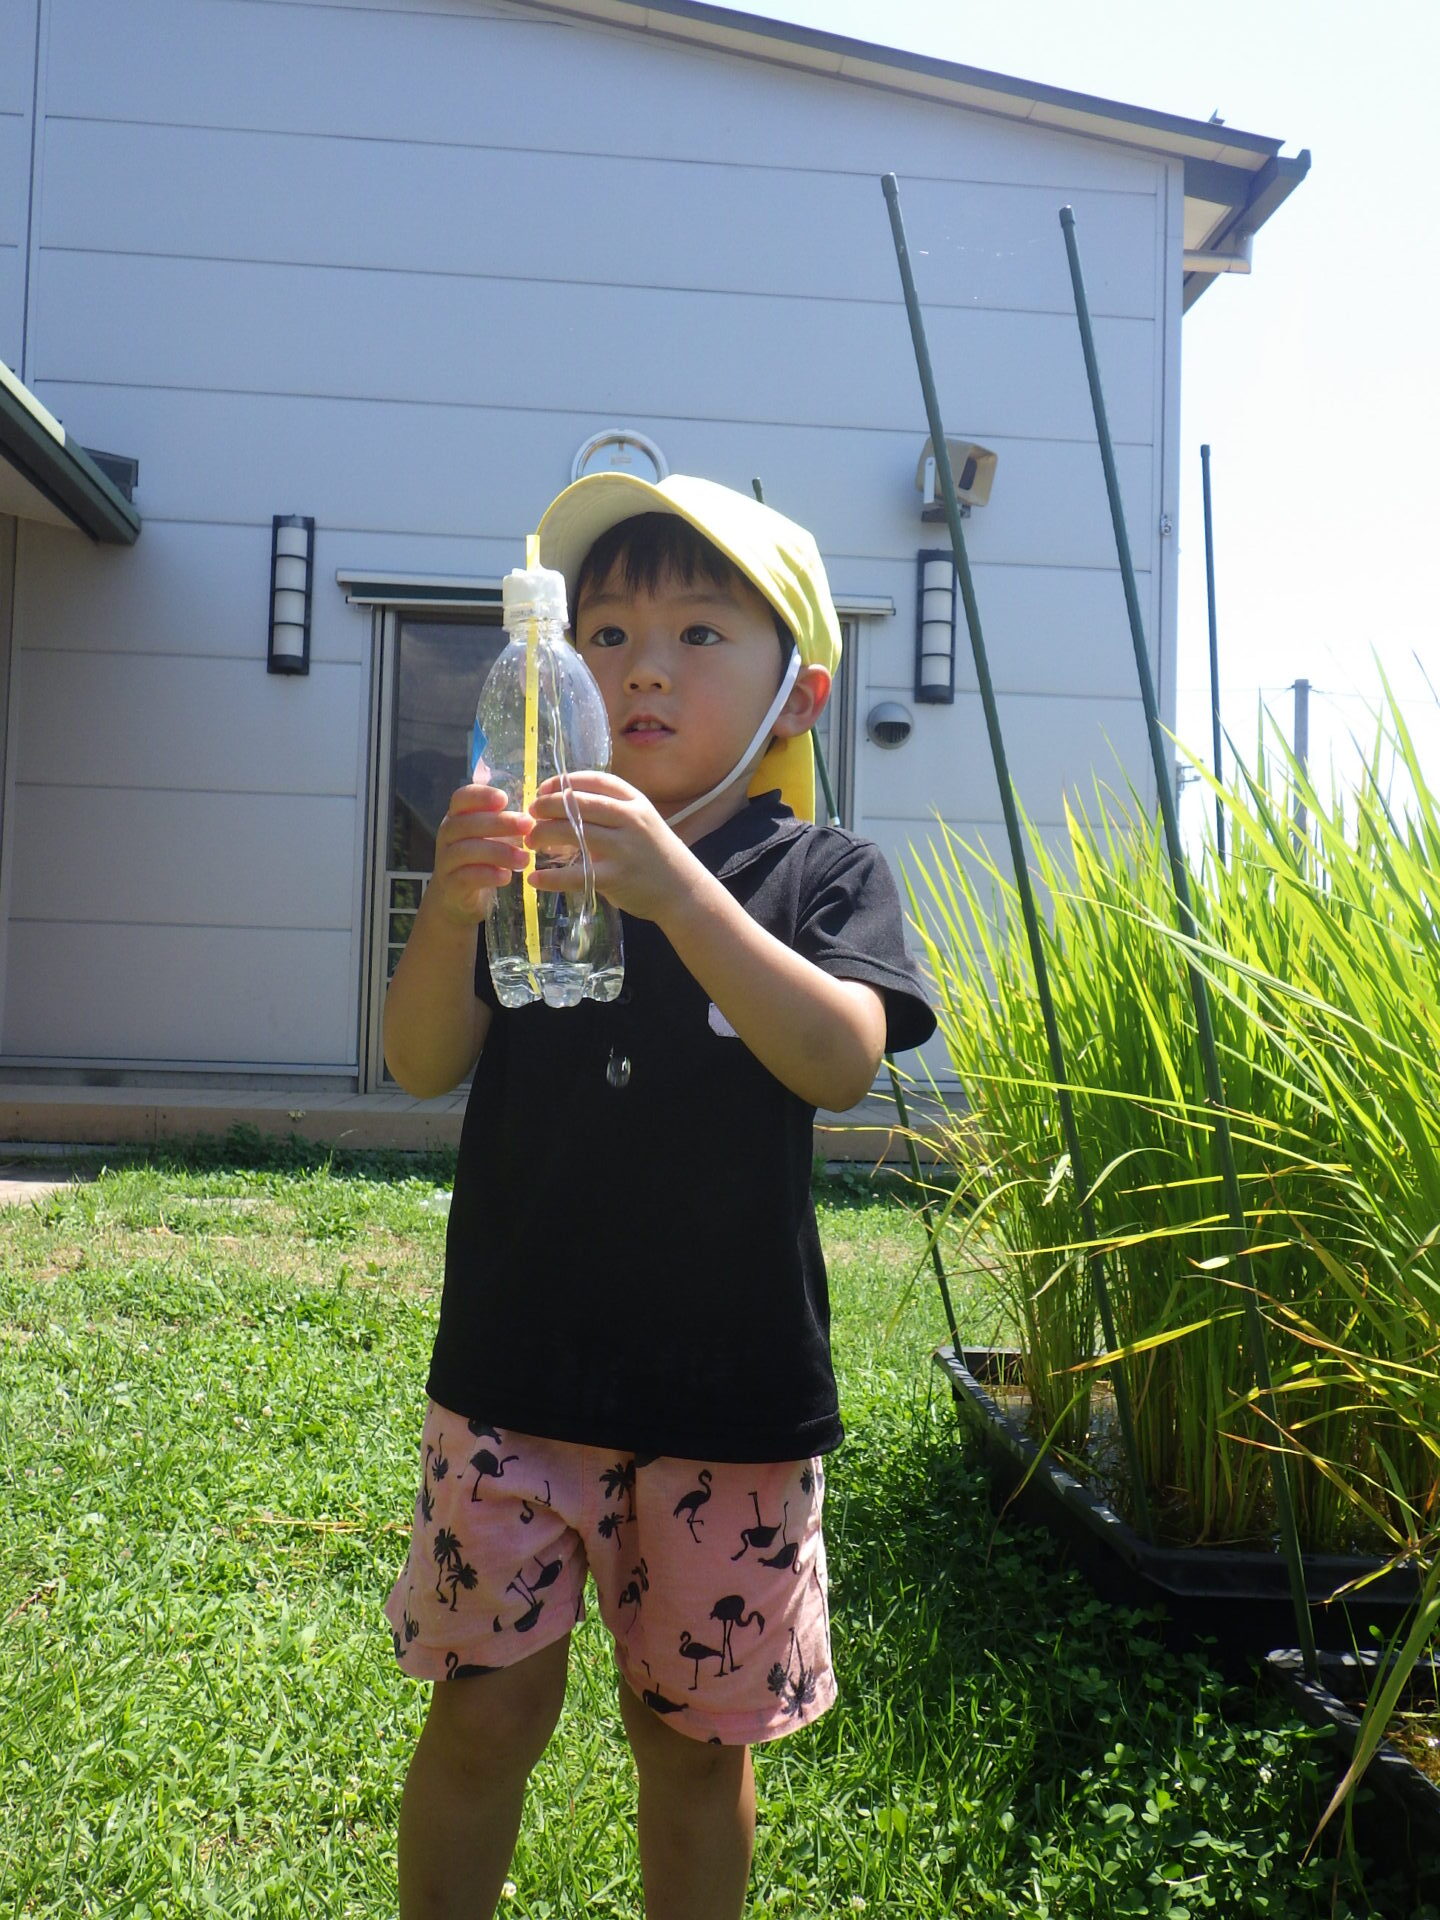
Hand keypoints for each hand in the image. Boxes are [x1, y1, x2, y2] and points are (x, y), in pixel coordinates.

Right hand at [425, 779, 532, 930]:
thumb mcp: (490, 837)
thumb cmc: (480, 859)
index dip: (481, 796)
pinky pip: (467, 876)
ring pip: (467, 850)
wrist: (457, 897)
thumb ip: (506, 823)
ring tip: (525, 859)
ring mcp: (446, 860)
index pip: (462, 797)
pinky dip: (488, 875)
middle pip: (467, 823)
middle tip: (528, 825)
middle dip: (499, 823)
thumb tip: (539, 812)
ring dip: (499, 852)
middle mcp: (447, 835)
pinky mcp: (451, 884)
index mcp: (457, 816)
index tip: (504, 799)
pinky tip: (506, 876)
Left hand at [526, 771, 699, 923]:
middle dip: (546, 806)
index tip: (543, 789)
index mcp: (634, 801)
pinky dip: (551, 877)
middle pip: (577, 803)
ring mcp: (624, 848)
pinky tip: (535, 879)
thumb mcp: (640, 822)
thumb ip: (609, 811)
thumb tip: (563, 801)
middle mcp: (630, 819)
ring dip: (543, 835)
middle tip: (530, 815)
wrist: (683, 890)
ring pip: (572, 833)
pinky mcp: (617, 877)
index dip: (562, 782)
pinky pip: (576, 874)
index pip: (593, 780)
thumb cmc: (655, 854)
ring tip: (530, 841)